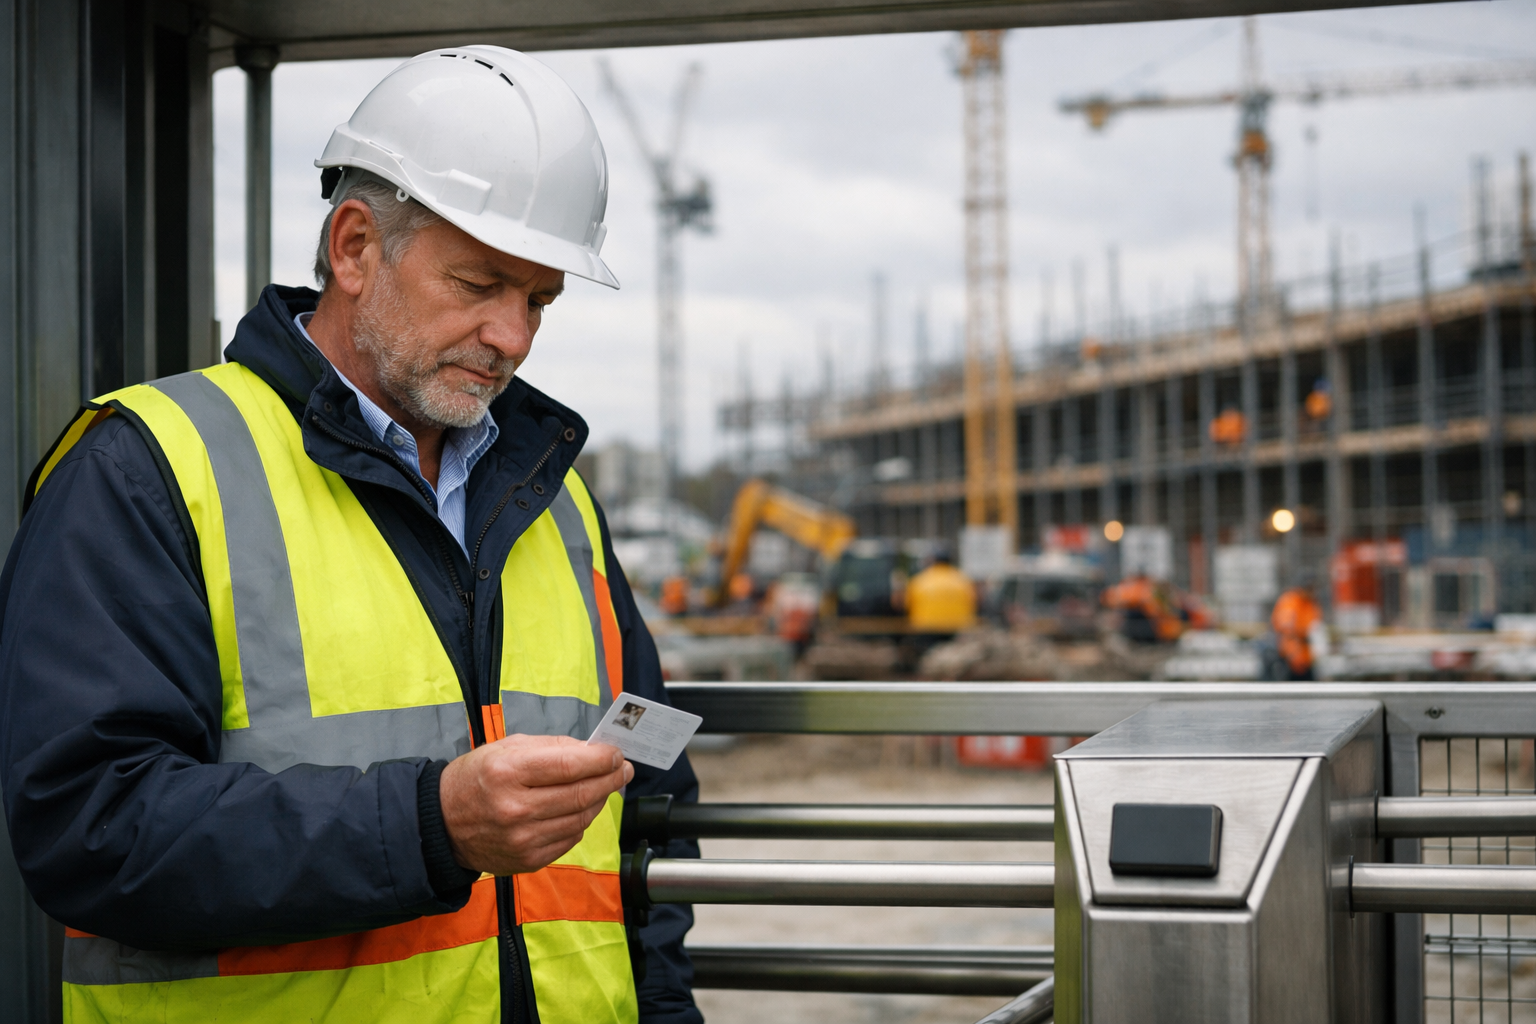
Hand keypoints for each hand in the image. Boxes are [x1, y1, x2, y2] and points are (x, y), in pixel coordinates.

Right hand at [439, 734, 632, 875]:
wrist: (442, 824)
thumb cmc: (476, 778)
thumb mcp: (506, 748)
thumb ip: (552, 747)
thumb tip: (593, 751)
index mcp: (508, 772)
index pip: (570, 765)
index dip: (602, 759)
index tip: (617, 754)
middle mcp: (515, 808)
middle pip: (581, 794)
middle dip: (610, 779)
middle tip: (623, 769)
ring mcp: (523, 839)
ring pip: (581, 819)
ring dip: (599, 800)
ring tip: (603, 786)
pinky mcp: (528, 860)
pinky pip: (570, 839)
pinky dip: (582, 821)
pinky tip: (580, 809)